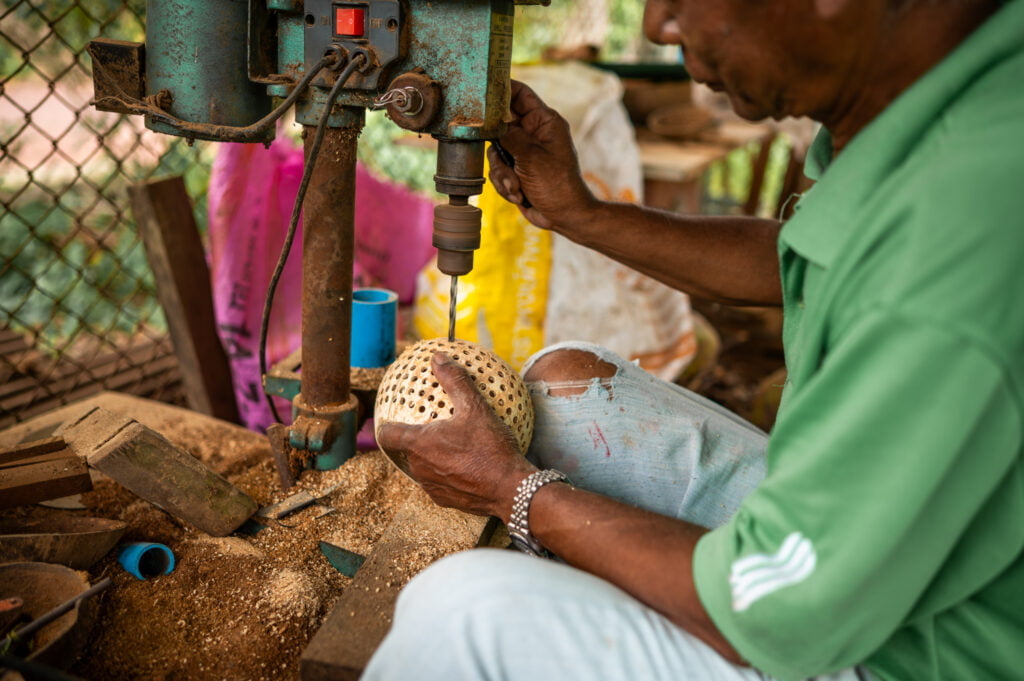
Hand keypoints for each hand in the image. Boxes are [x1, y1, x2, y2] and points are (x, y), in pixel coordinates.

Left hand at [376, 353, 537, 520]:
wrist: (510, 489)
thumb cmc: (490, 447)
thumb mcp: (475, 407)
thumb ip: (454, 380)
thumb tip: (438, 357)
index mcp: (419, 444)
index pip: (387, 435)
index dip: (387, 426)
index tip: (394, 419)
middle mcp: (419, 468)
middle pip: (407, 450)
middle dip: (417, 440)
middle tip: (434, 428)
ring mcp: (431, 487)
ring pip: (423, 468)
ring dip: (433, 458)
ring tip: (453, 446)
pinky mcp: (445, 501)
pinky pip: (440, 484)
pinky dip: (448, 474)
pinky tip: (467, 466)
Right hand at [488, 80, 598, 231]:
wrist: (564, 216)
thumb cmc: (557, 185)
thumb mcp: (531, 157)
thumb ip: (509, 135)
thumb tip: (491, 121)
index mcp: (544, 122)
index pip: (520, 94)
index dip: (500, 89)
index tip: (480, 90)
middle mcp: (533, 133)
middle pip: (499, 126)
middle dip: (499, 150)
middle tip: (506, 161)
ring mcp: (524, 152)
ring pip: (495, 153)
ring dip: (503, 173)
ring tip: (517, 187)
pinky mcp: (517, 169)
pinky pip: (498, 170)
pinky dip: (505, 184)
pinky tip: (519, 194)